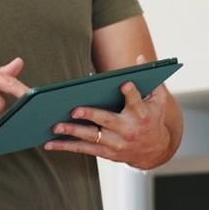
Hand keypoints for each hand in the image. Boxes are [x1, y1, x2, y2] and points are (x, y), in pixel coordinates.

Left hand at [44, 55, 173, 168]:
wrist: (154, 151)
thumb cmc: (153, 119)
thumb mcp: (158, 100)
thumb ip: (151, 79)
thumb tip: (140, 57)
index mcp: (142, 114)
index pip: (136, 102)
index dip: (131, 93)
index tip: (124, 85)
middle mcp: (128, 130)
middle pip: (107, 120)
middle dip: (91, 115)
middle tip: (74, 109)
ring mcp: (116, 143)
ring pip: (92, 136)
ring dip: (73, 132)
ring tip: (56, 126)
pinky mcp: (106, 152)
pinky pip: (84, 149)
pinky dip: (66, 146)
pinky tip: (50, 143)